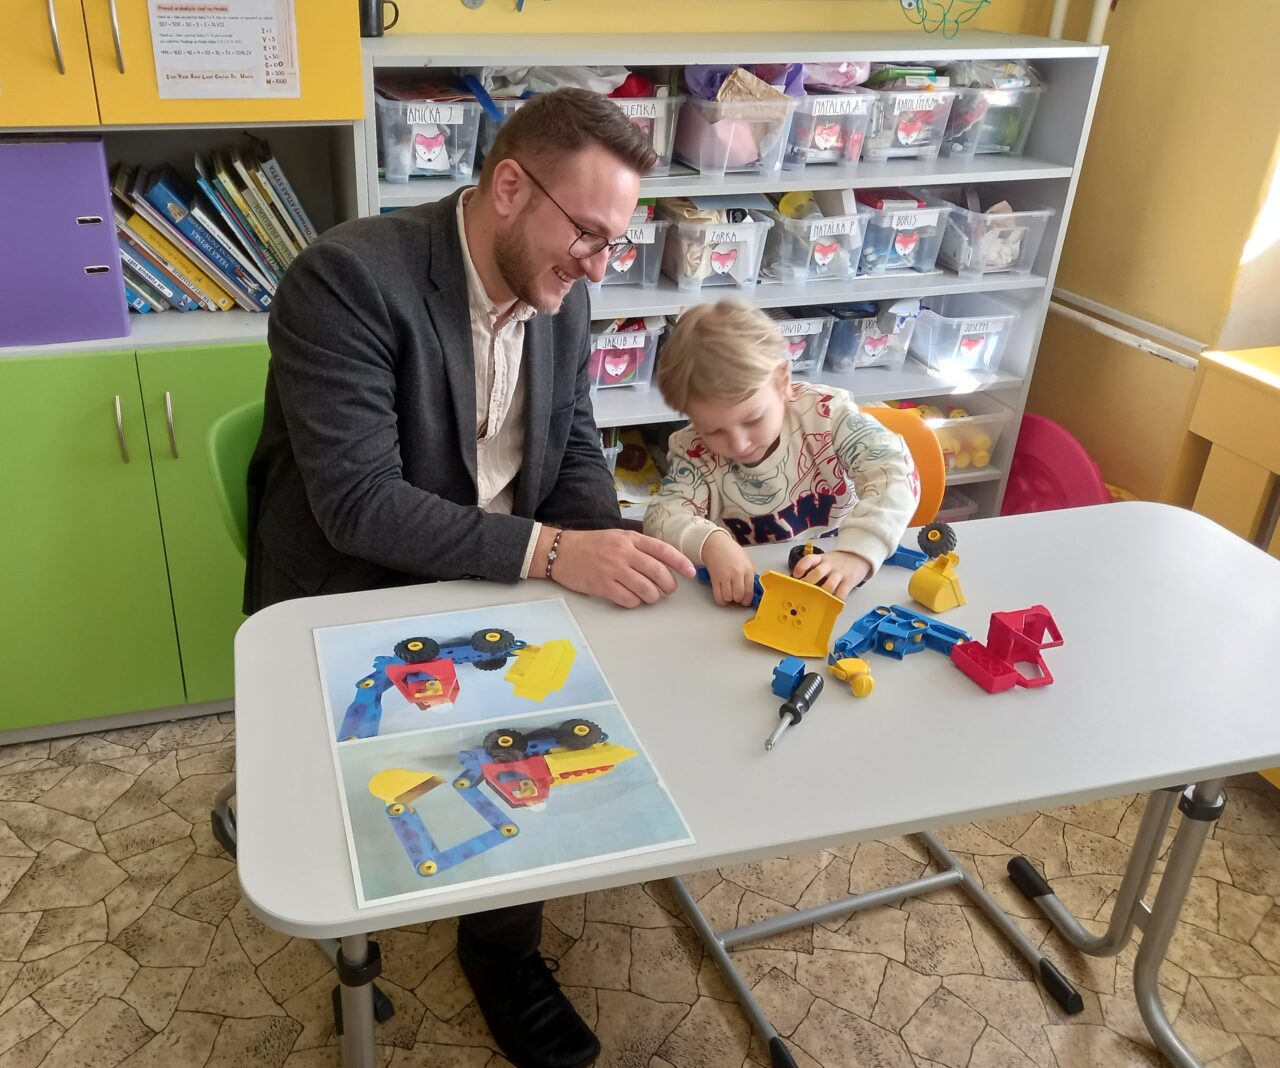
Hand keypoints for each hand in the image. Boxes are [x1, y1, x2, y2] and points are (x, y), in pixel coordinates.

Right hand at [543, 528, 695, 607]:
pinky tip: (631, 598)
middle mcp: (623, 552)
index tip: (691, 572)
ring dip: (653, 596)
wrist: (560, 551)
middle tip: (667, 590)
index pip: (663, 550)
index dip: (681, 562)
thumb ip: (639, 547)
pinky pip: (629, 600)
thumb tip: (664, 562)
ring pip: (646, 589)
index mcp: (630, 539)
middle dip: (668, 585)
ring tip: (650, 596)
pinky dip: (635, 603)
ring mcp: (613, 570)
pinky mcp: (602, 586)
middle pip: (658, 573)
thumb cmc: (591, 545)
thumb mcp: (617, 537)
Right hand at [701, 530, 757, 606]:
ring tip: (729, 594)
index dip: (748, 599)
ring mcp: (725, 576)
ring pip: (728, 597)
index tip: (746, 601)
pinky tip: (722, 597)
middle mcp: (737, 573)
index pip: (750, 590)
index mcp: (747, 569)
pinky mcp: (715, 579)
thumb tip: (752, 587)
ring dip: (729, 599)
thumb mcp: (746, 559)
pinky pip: (718, 596)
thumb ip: (750, 573)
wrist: (715, 544)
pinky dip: (721, 600)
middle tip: (737, 597)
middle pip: (739, 596)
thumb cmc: (731, 551)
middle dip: (738, 599)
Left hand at [791, 549, 869, 600]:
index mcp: (822, 559)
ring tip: (816, 600)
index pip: (809, 559)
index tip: (795, 575)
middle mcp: (830, 565)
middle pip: (817, 573)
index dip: (801, 567)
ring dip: (821, 593)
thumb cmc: (838, 562)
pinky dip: (836, 600)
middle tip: (802, 592)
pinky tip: (831, 605)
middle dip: (808, 583)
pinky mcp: (849, 582)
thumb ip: (815, 568)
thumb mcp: (826, 560)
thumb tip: (800, 583)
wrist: (858, 557)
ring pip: (829, 585)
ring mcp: (840, 574)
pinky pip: (842, 593)